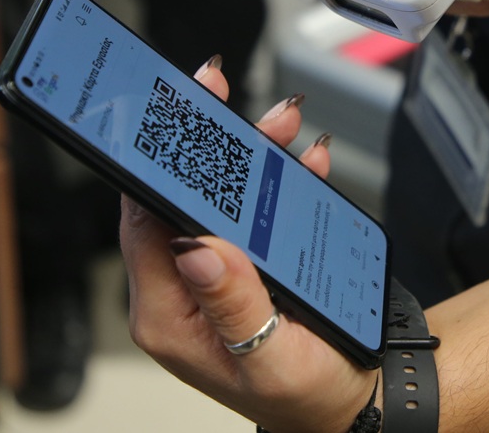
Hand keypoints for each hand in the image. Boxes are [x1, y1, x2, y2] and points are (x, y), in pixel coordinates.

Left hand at [119, 58, 373, 432]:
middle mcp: (182, 287)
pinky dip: (281, 177)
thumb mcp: (271, 359)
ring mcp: (212, 270)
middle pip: (177, 196)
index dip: (150, 165)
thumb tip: (195, 248)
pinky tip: (306, 159)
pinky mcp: (243, 260)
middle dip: (203, 142)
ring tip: (282, 120)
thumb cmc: (304, 393)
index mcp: (169, 314)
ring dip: (249, 153)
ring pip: (218, 194)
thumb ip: (232, 305)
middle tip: (215, 89)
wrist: (346, 399)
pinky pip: (253, 208)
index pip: (142, 224)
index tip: (164, 117)